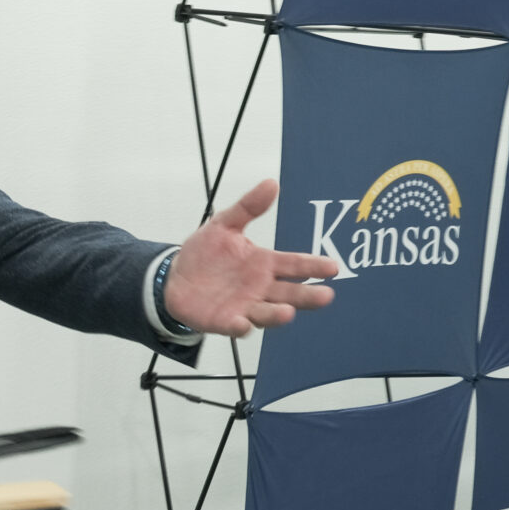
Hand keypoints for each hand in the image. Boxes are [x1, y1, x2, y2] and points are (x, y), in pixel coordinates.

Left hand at [162, 179, 340, 337]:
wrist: (176, 278)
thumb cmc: (206, 253)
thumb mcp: (225, 224)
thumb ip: (248, 207)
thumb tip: (271, 183)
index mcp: (264, 264)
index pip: (294, 265)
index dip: (313, 266)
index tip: (333, 267)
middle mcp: (260, 288)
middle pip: (289, 293)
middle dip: (307, 296)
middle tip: (326, 296)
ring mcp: (244, 306)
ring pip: (266, 312)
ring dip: (277, 314)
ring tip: (288, 312)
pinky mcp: (224, 321)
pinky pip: (234, 325)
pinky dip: (240, 326)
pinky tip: (243, 324)